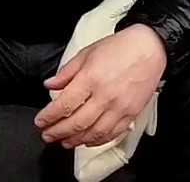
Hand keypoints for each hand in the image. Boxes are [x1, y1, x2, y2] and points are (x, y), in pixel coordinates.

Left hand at [35, 24, 165, 148]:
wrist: (149, 48)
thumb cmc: (119, 48)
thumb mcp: (86, 54)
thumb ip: (67, 72)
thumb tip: (50, 85)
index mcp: (91, 78)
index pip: (65, 104)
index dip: (49, 116)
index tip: (40, 121)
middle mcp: (105, 96)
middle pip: (77, 122)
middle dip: (58, 132)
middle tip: (47, 135)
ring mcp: (119, 108)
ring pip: (94, 132)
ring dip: (76, 140)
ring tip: (64, 142)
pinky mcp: (131, 114)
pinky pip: (112, 134)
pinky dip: (97, 140)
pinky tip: (87, 141)